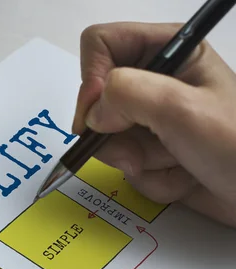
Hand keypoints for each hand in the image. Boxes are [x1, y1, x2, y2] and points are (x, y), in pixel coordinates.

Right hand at [72, 22, 235, 226]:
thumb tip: (92, 115)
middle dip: (117, 134)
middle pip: (97, 100)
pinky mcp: (152, 150)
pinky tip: (182, 177)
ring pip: (108, 138)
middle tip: (141, 153)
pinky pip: (126, 164)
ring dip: (139, 161)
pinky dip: (151, 179)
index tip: (96, 116)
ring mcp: (152, 118)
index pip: (101, 44)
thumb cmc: (235, 145)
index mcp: (167, 50)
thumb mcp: (181, 109)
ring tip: (176, 163)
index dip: (92, 78)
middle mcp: (155, 80)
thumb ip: (127, 95)